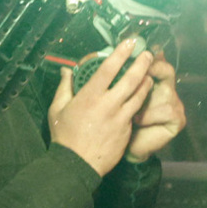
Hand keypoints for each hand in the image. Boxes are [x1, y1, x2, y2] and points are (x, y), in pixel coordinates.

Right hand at [49, 39, 153, 176]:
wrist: (77, 165)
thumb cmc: (65, 137)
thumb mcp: (58, 109)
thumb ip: (64, 87)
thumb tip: (65, 71)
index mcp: (90, 96)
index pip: (109, 68)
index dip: (121, 53)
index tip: (129, 43)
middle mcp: (108, 104)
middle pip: (131, 79)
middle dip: (142, 64)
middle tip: (148, 55)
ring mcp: (120, 118)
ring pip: (139, 96)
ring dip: (146, 83)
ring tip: (149, 75)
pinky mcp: (126, 130)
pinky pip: (134, 113)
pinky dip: (138, 103)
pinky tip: (140, 99)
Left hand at [125, 54, 185, 160]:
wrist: (124, 147)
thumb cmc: (119, 119)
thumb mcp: (117, 95)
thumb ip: (119, 78)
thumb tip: (108, 55)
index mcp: (153, 81)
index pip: (157, 62)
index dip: (150, 56)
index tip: (140, 52)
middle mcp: (166, 90)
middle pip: (167, 71)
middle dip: (155, 69)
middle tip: (143, 70)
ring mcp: (175, 104)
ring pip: (166, 93)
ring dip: (146, 101)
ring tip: (130, 111)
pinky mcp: (178, 120)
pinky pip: (166, 110)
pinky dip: (149, 115)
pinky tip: (137, 121)